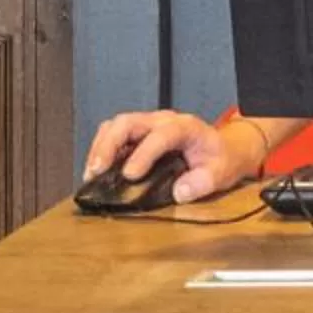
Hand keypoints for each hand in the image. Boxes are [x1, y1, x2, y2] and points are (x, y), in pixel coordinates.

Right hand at [83, 110, 267, 203]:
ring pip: (116, 125)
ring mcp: (148, 124)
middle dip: (109, 145)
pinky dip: (100, 148)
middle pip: (129, 122)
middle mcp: (164, 121)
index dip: (143, 153)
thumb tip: (181, 192)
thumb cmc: (219, 159)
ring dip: (100, 147)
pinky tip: (96, 170)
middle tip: (96, 171)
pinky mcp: (137, 133)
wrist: (222, 148)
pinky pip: (113, 133)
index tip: (130, 175)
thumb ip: (203, 182)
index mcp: (186, 127)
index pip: (161, 135)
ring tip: (91, 173)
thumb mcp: (221, 172)